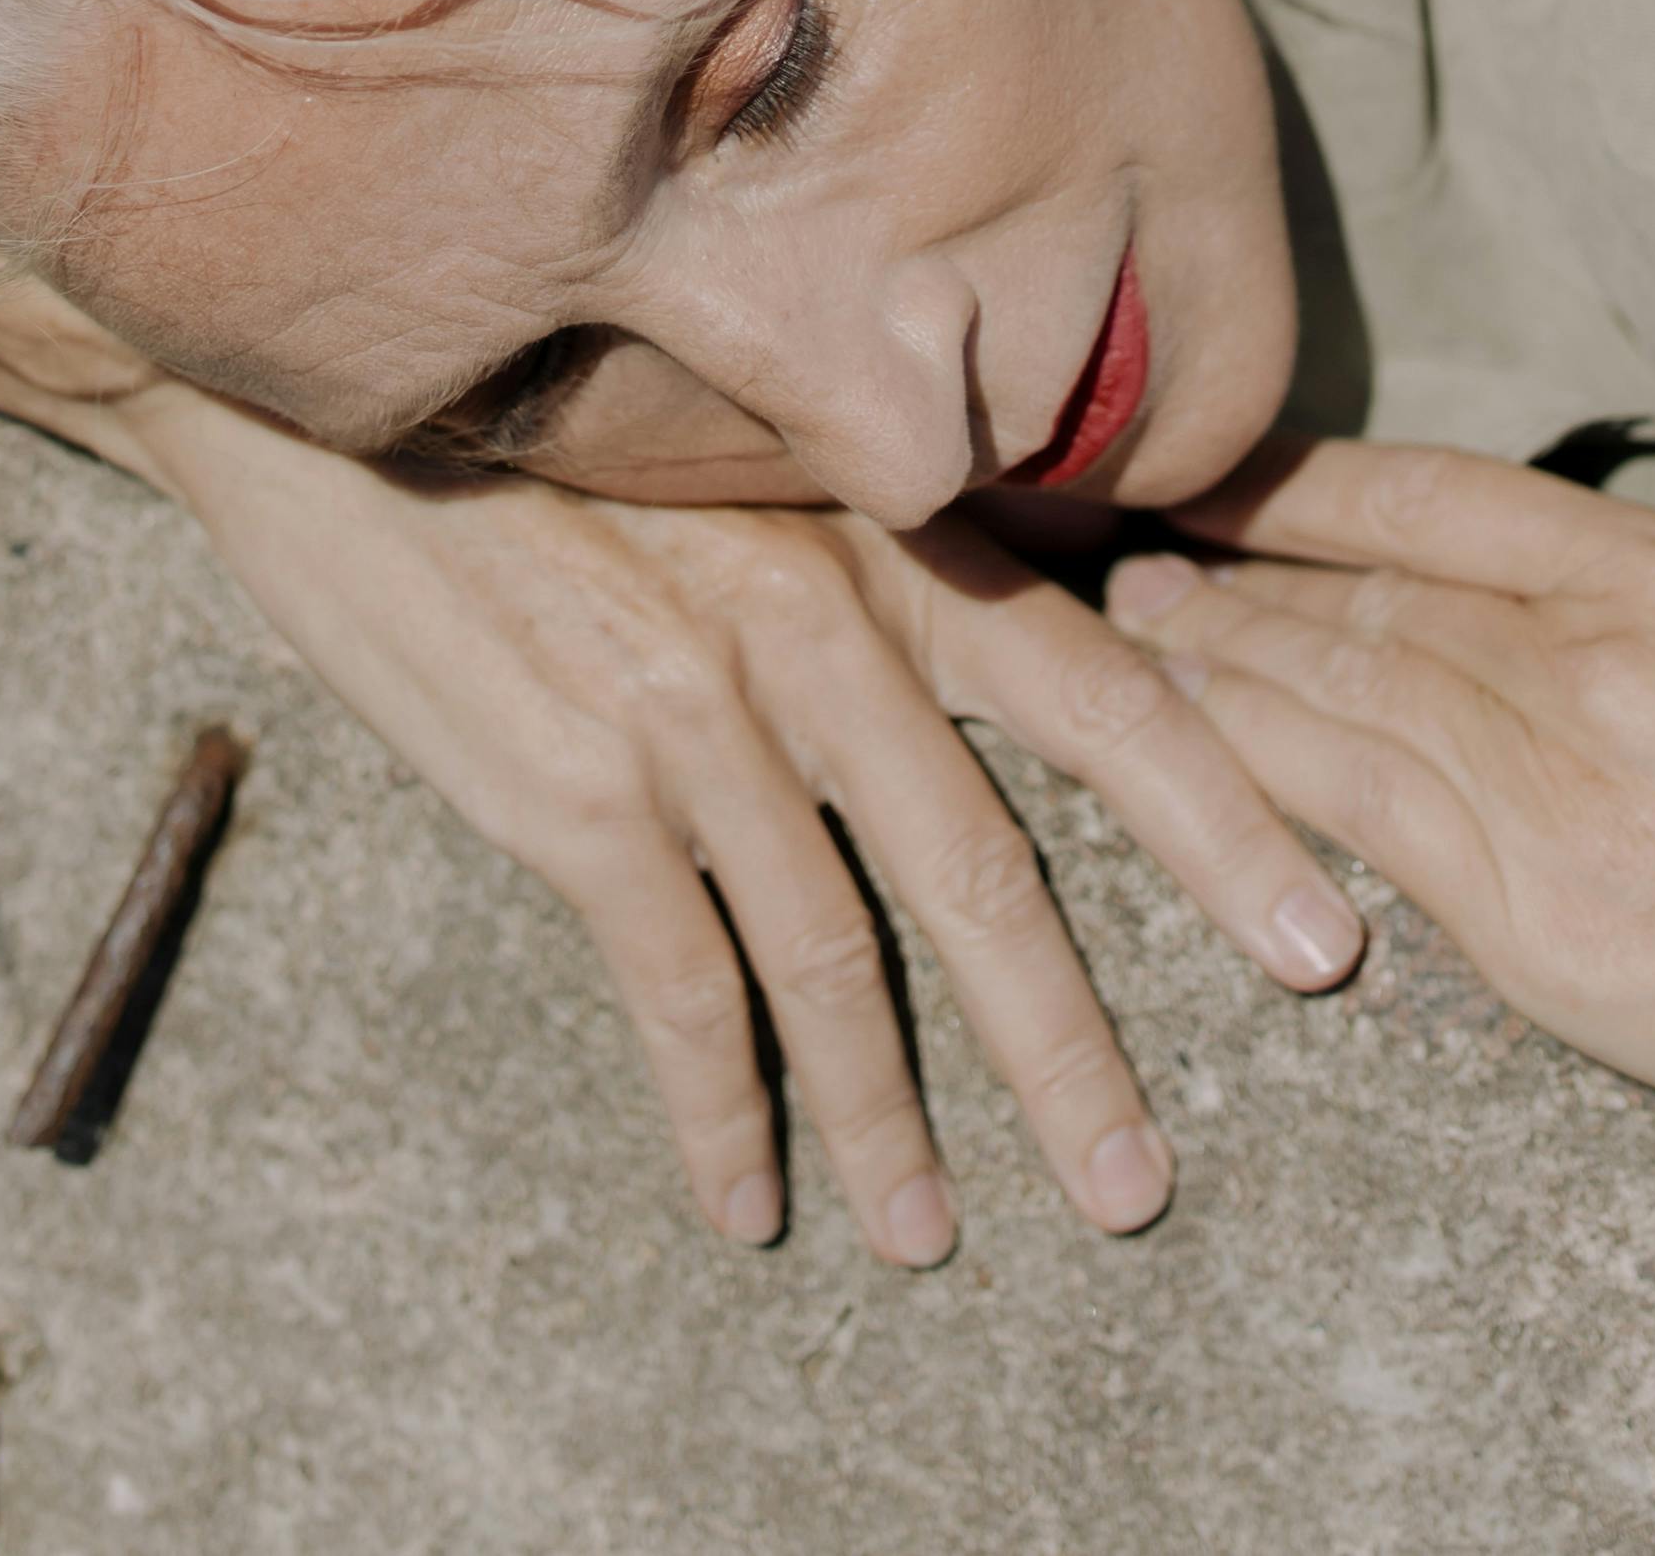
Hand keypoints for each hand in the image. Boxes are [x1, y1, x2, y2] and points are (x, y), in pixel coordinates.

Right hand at [123, 386, 1367, 1265]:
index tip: (1320, 945)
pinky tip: (745, 1199)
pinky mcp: (577, 790)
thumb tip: (1030, 616)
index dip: (1222, 819)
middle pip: (985, 868)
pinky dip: (725, 1110)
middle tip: (1136, 1187)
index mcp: (881, 540)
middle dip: (1070, 1047)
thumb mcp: (751, 451)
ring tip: (931, 1236)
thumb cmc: (557, 438)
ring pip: (834, 955)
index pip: (1099, 686)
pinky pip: (680, 990)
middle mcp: (819, 625)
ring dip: (889, 1120)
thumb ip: (880, 536)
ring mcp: (697, 712)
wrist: (334, 418)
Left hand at [1100, 439, 1654, 1236]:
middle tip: (1126, 547)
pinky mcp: (1523, 902)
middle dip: (1224, 565)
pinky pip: (1339, 806)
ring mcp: (1543, 770)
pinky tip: (1167, 750)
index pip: (1432, 490)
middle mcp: (1583, 649)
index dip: (1303, 477)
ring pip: (1324, 682)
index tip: (1214, 466)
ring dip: (1204, 655)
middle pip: (1353, 586)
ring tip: (1125, 631)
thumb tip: (1537, 609)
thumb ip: (1648, 621)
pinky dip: (1236, 765)